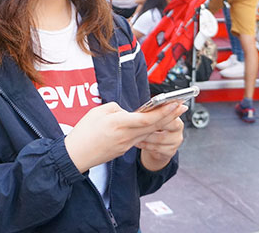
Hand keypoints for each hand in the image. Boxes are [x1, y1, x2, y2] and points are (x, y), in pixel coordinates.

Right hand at [64, 102, 186, 173]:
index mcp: (120, 123)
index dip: (164, 111)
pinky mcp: (123, 150)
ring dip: (161, 123)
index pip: (148, 118)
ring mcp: (126, 145)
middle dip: (170, 115)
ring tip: (172, 114)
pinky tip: (153, 125)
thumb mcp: (99, 112)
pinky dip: (149, 131)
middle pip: (153, 126)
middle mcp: (127, 136)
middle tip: (182, 106)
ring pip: (148, 133)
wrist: (76, 155)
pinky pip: (139, 138)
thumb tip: (126, 112)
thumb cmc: (84, 132)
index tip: (176, 102)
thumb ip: (116, 108)